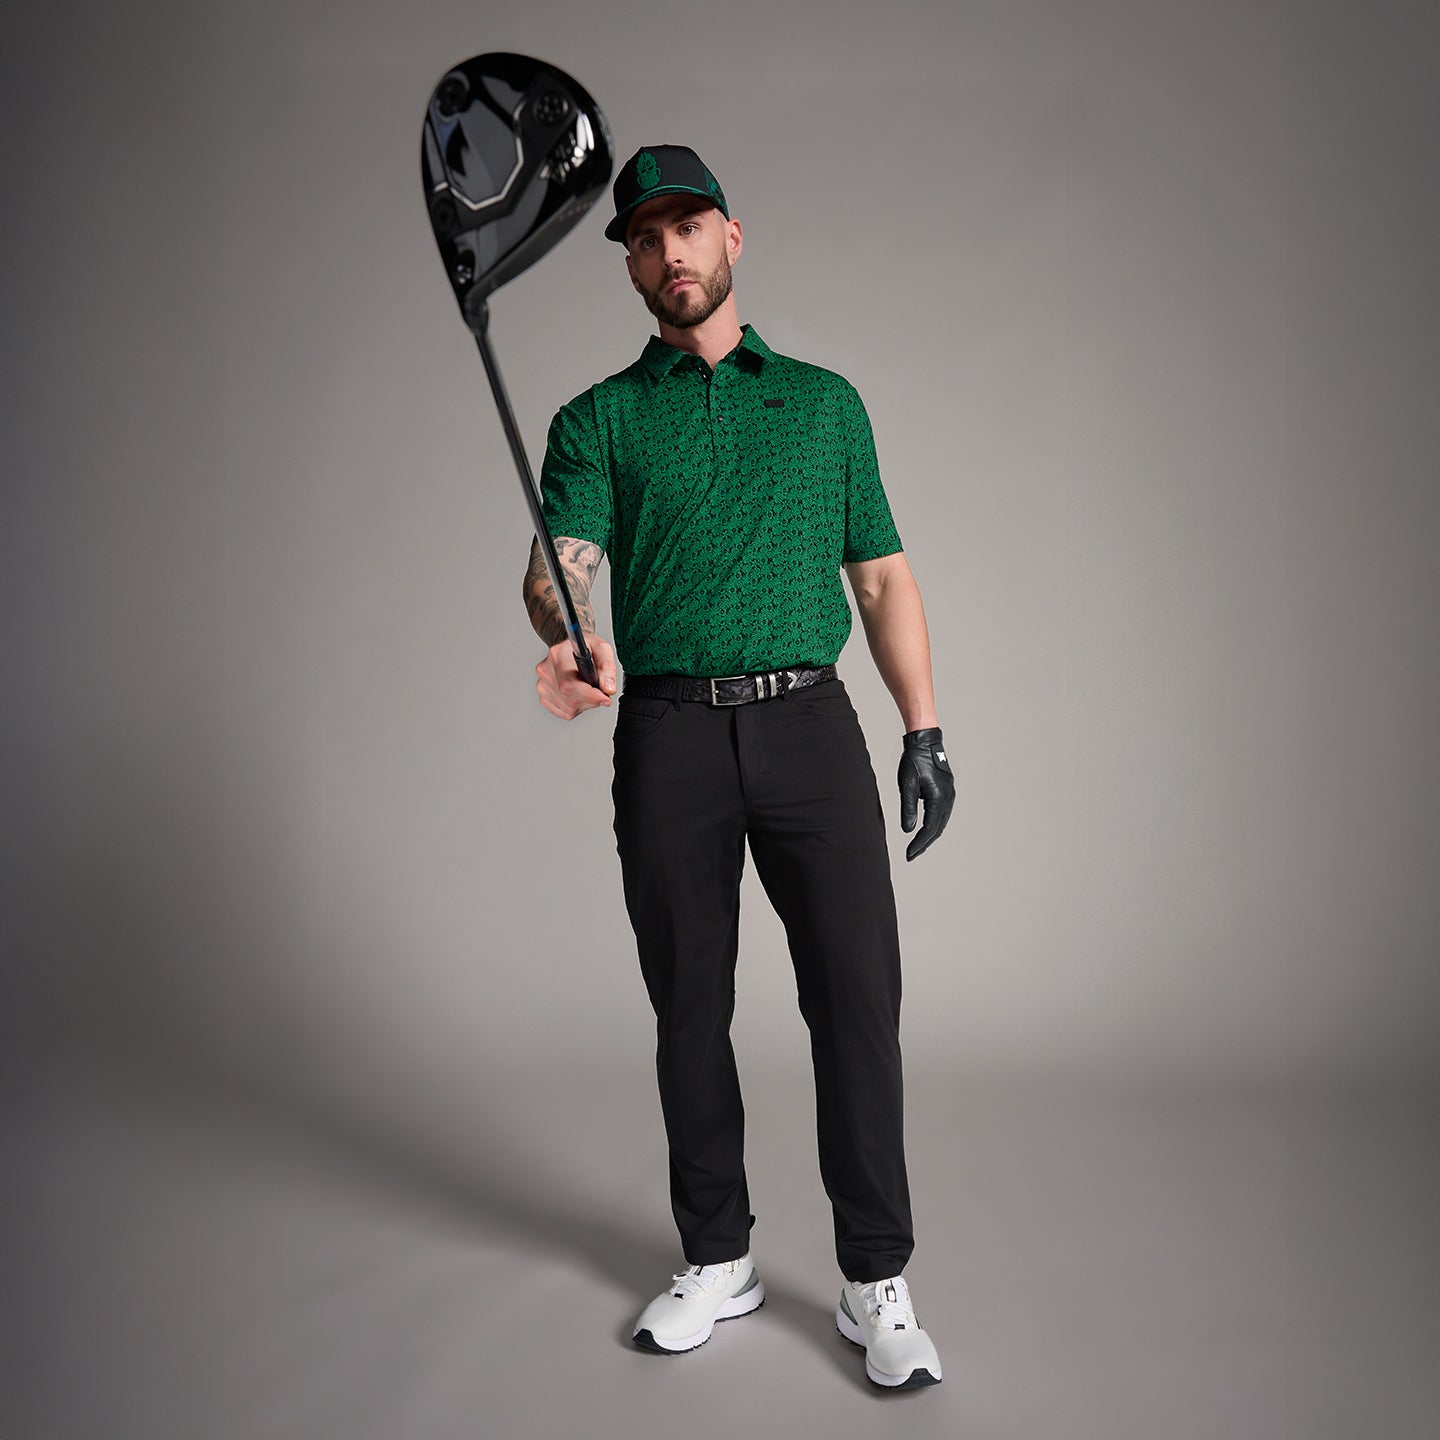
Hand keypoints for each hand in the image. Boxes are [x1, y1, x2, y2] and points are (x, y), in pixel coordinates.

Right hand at [535, 635, 616, 718]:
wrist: (570, 648)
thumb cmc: (586, 647)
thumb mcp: (602, 649)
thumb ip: (608, 669)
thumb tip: (609, 689)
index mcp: (558, 655)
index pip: (569, 684)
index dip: (589, 695)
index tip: (605, 698)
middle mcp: (546, 670)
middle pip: (570, 699)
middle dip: (591, 699)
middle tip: (600, 690)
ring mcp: (542, 684)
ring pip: (569, 708)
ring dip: (585, 703)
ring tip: (588, 688)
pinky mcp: (543, 696)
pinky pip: (565, 712)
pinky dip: (576, 707)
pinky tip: (578, 693)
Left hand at [897, 727, 954, 860]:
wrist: (924, 742)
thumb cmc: (913, 760)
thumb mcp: (906, 785)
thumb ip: (908, 808)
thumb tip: (908, 830)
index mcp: (939, 797)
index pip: (929, 828)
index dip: (919, 843)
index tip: (909, 855)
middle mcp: (948, 798)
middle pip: (938, 829)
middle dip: (925, 843)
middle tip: (912, 855)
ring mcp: (949, 794)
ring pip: (941, 822)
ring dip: (930, 835)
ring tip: (917, 846)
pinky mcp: (946, 791)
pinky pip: (941, 814)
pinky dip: (933, 825)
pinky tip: (925, 830)